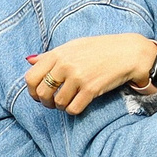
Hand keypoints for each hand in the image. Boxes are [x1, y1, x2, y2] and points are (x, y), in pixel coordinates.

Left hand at [24, 33, 156, 115]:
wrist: (127, 52)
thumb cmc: (99, 49)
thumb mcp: (73, 46)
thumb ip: (50, 55)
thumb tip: (29, 60)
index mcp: (58, 54)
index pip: (31, 77)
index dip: (32, 90)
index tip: (38, 94)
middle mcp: (65, 65)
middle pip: (42, 93)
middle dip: (46, 102)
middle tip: (53, 103)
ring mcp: (78, 77)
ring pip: (58, 103)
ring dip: (61, 107)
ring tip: (69, 102)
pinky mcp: (91, 89)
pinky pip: (73, 109)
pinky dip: (73, 110)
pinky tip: (79, 104)